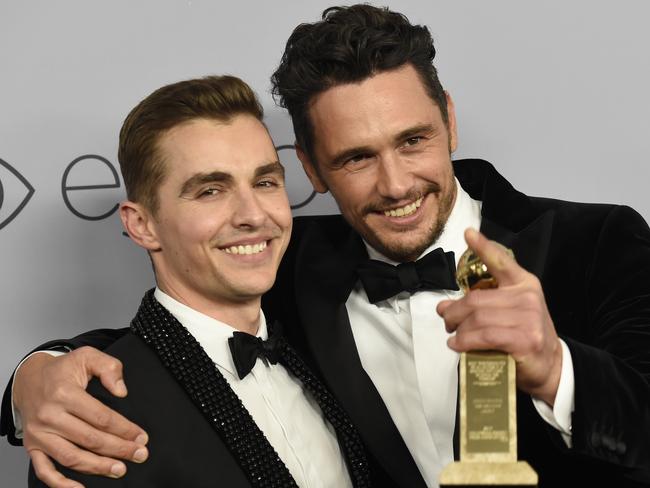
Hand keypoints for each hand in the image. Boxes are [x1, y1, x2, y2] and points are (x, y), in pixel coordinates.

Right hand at [13, 347, 148, 487]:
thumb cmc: (62, 370)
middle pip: (90, 439)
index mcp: (65, 394)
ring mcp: (40, 434)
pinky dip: (60, 484)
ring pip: (72, 457)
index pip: (101, 417)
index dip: (124, 429)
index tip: (141, 437)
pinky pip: (44, 470)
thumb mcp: (87, 356)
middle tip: (139, 454)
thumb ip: (109, 367)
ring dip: (98, 467)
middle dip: (119, 449)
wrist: (29, 378)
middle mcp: (50, 416)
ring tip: (120, 469)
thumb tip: (122, 391)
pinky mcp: (32, 446)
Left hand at [437, 228, 562, 405]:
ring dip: (458, 330)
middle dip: (453, 312)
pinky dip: (465, 341)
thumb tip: (443, 307)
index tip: (468, 233)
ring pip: (477, 319)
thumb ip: (481, 304)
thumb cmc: (524, 335)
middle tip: (446, 321)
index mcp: (523, 283)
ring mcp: (528, 319)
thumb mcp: (508, 312)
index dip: (483, 247)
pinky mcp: (525, 340)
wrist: (551, 365)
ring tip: (453, 336)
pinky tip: (457, 345)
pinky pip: (485, 336)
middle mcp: (527, 297)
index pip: (501, 261)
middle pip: (475, 300)